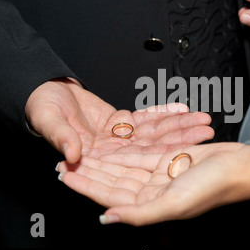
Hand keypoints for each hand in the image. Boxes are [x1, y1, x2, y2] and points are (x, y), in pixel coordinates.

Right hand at [25, 78, 214, 162]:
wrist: (43, 92)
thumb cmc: (42, 109)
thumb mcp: (49, 122)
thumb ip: (62, 137)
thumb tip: (73, 155)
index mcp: (99, 157)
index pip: (138, 157)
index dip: (165, 151)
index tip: (190, 148)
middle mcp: (114, 150)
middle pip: (154, 144)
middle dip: (182, 136)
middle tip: (207, 129)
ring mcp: (118, 136)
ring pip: (154, 130)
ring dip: (179, 124)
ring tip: (203, 118)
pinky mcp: (120, 121)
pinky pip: (145, 117)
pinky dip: (162, 112)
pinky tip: (181, 108)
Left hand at [56, 142, 247, 225]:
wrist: (237, 167)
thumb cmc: (212, 188)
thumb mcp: (173, 204)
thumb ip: (138, 214)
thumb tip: (106, 219)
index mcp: (151, 207)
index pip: (110, 196)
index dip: (86, 186)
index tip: (65, 176)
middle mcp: (152, 193)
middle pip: (113, 181)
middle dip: (89, 172)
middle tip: (64, 161)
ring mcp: (160, 176)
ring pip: (123, 167)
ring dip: (102, 160)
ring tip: (80, 152)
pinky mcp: (168, 160)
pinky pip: (140, 155)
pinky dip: (123, 152)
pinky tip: (107, 148)